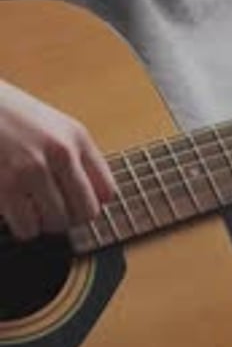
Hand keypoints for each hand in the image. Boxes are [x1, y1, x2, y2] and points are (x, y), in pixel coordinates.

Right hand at [0, 78, 115, 239]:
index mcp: (76, 136)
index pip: (107, 189)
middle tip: (55, 210)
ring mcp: (33, 170)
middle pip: (87, 212)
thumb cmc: (12, 117)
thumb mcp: (54, 125)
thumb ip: (76, 155)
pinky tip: (16, 210)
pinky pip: (28, 228)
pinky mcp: (6, 186)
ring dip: (45, 222)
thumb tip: (96, 197)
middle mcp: (60, 152)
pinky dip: (23, 226)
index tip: (79, 203)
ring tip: (33, 207)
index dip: (93, 202)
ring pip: (57, 223)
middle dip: (72, 218)